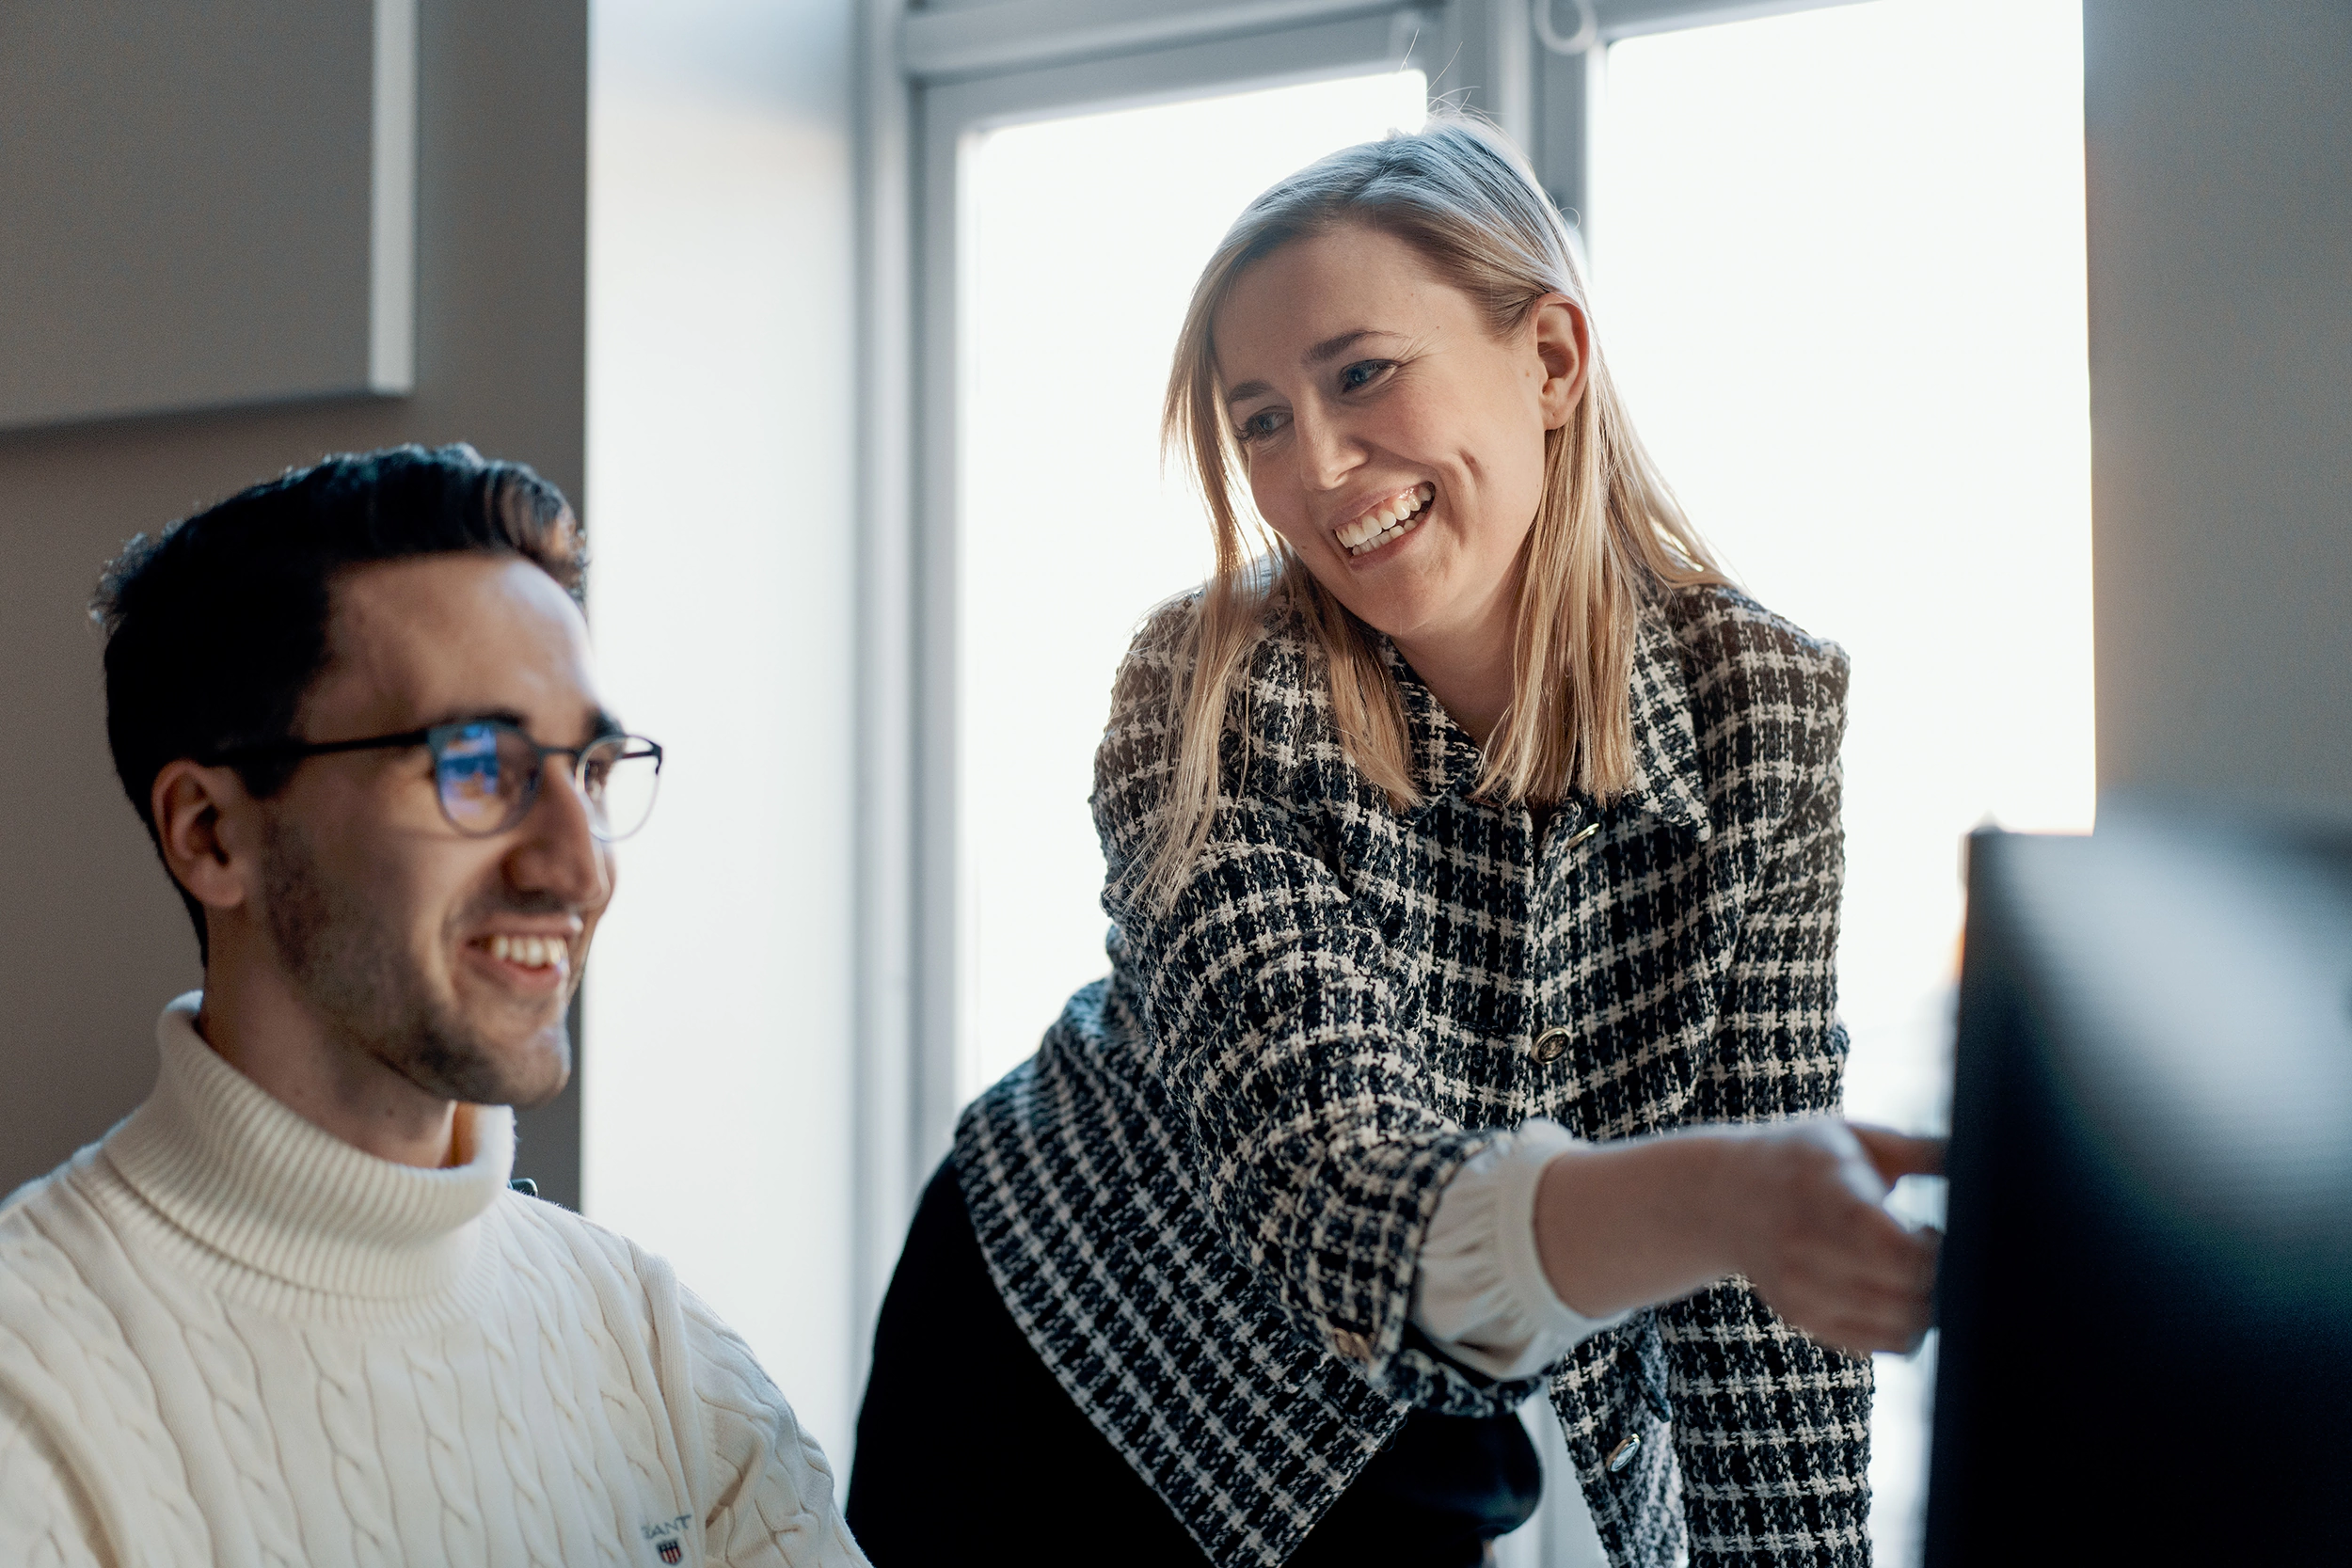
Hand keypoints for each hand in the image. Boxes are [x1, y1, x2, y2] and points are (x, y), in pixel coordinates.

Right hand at [1716, 1120, 1941, 1355]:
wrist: (1724, 1199)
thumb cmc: (1805, 1160)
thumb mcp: (1852, 1137)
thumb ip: (1920, 1150)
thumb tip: (1984, 1156)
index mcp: (1824, 1191)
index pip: (1895, 1248)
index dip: (1934, 1251)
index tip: (1935, 1231)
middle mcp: (1805, 1247)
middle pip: (1905, 1293)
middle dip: (1943, 1281)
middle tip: (1936, 1251)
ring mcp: (1802, 1291)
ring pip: (1901, 1327)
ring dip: (1930, 1306)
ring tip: (1918, 1271)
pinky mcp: (1805, 1319)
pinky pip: (1882, 1344)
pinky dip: (1909, 1328)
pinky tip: (1901, 1292)